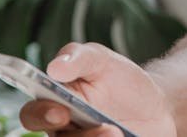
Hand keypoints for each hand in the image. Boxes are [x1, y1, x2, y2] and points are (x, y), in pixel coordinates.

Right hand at [19, 42, 176, 136]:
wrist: (153, 103)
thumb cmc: (120, 79)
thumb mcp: (102, 59)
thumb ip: (79, 58)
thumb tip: (55, 67)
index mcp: (53, 101)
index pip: (32, 113)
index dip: (40, 115)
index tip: (60, 112)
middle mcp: (61, 128)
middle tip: (105, 128)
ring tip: (117, 132)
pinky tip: (123, 135)